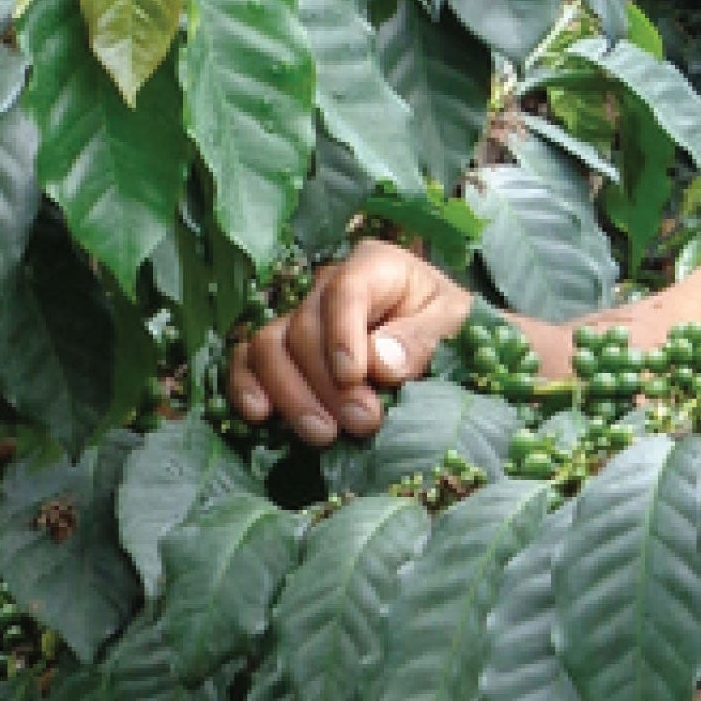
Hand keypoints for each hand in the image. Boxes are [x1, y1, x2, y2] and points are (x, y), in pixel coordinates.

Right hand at [227, 240, 473, 446]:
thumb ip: (422, 338)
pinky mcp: (282, 349)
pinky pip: (249, 360)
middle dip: (328, 382)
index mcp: (375, 265)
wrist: (441, 340)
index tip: (354, 377)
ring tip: (323, 434)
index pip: (345, 290)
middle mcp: (329, 286)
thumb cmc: (448, 324)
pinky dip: (247, 386)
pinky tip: (260, 416)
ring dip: (291, 394)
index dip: (342, 335)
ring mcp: (300, 316)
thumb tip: (379, 362)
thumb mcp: (454, 324)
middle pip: (305, 326)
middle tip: (360, 423)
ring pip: (270, 346)